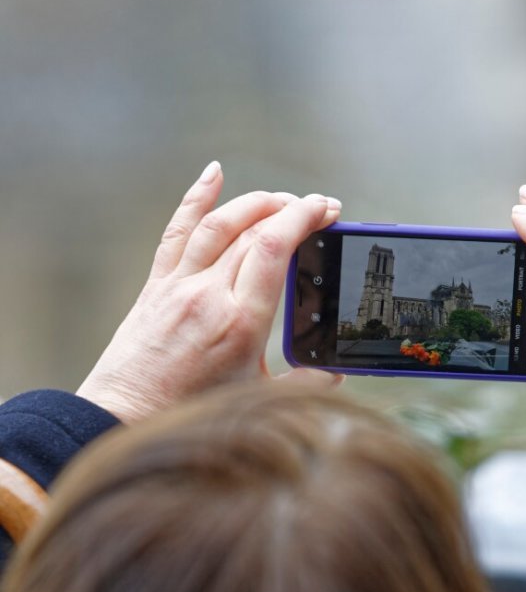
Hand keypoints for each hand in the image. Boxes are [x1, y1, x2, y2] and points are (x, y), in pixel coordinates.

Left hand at [77, 162, 341, 421]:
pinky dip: (196, 198)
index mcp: (240, 322)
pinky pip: (177, 232)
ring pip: (218, 223)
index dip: (303, 218)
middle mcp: (208, 295)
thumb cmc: (188, 414)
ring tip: (282, 198)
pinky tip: (214, 174)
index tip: (326, 209)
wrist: (123, 417)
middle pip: (253, 231)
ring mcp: (179, 285)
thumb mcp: (256, 400)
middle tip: (318, 207)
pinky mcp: (157, 286)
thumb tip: (335, 375)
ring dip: (254, 202)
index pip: (273, 249)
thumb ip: (301, 384)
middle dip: (291, 209)